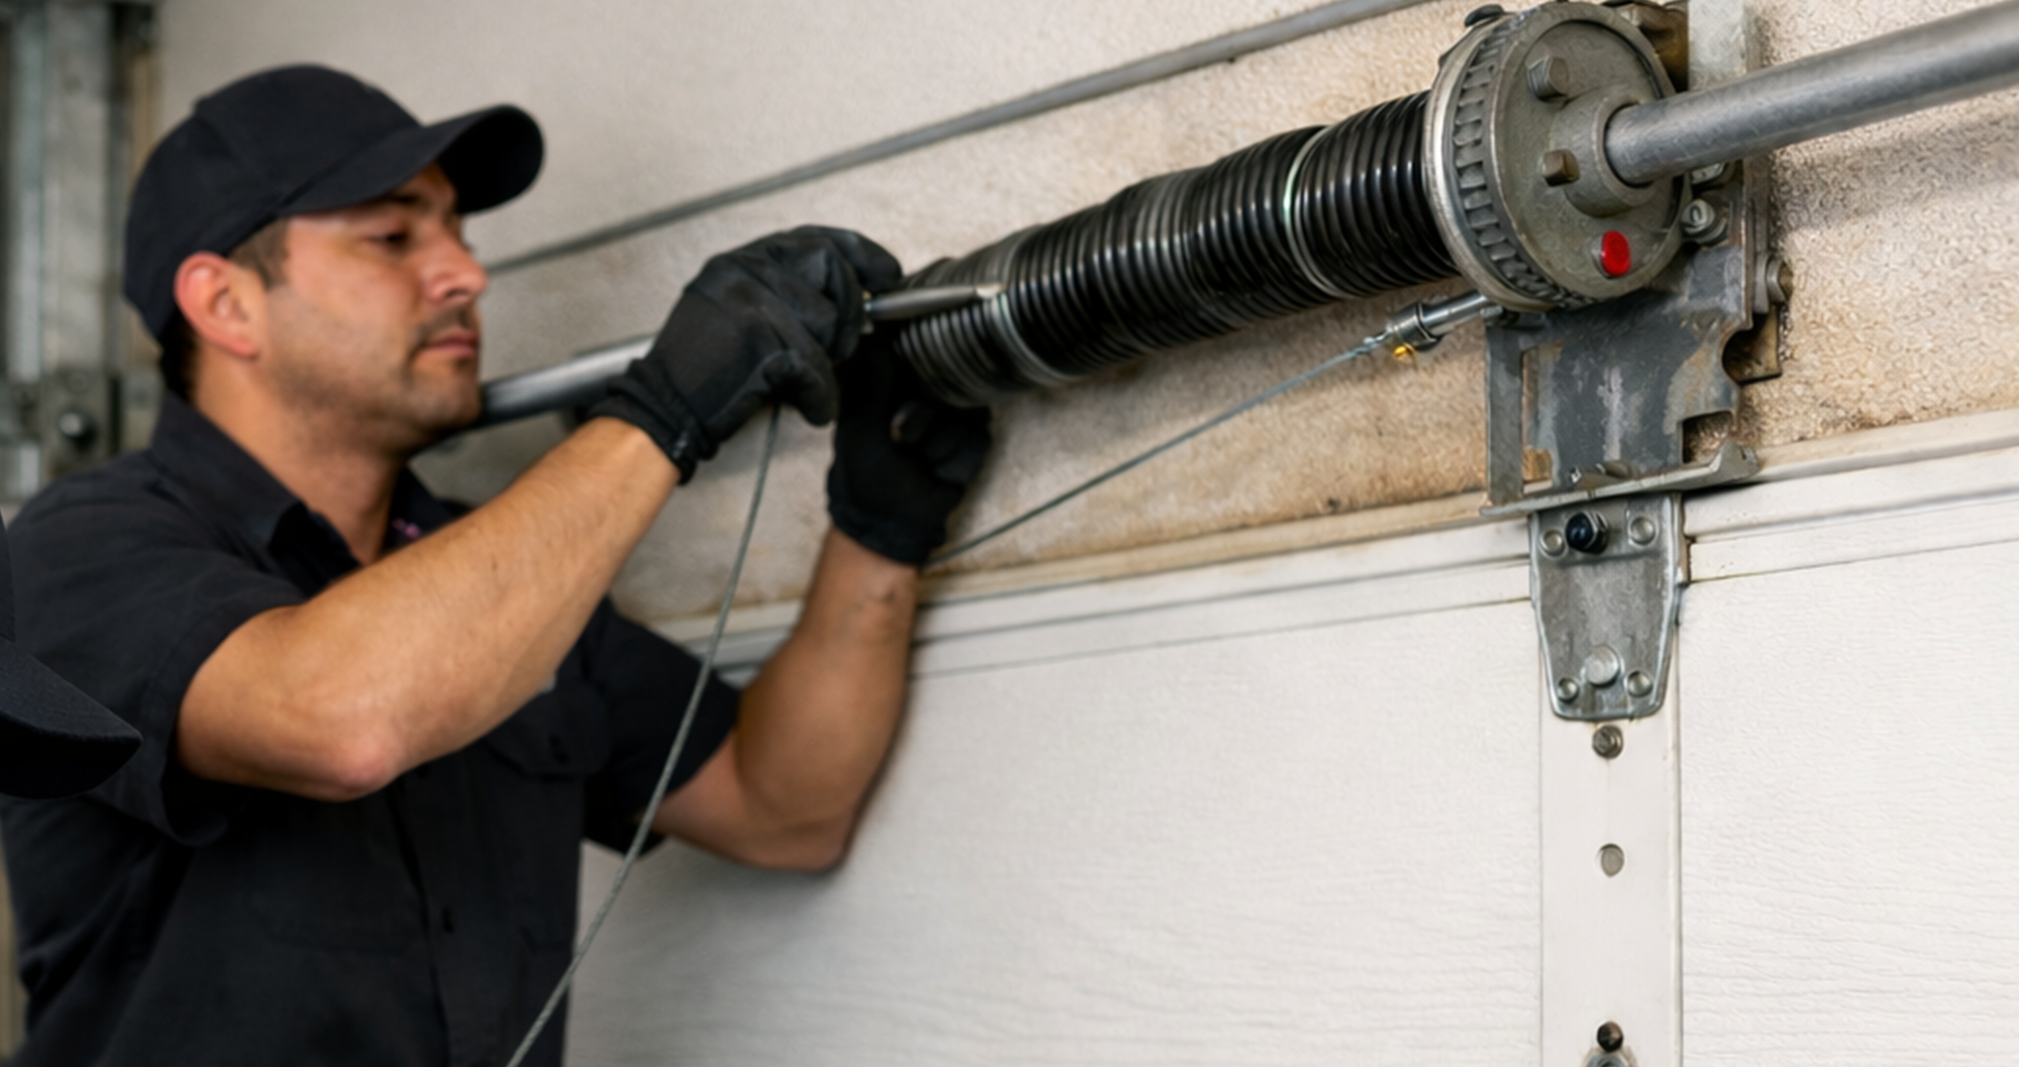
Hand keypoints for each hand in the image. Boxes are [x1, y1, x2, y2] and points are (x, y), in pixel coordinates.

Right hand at [591, 226, 902, 479]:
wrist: (666, 405)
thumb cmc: (706, 367)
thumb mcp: (740, 309)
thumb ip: (789, 292)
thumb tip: (857, 295)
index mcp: (743, 258)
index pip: (818, 237)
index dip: (862, 254)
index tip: (888, 274)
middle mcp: (744, 268)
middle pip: (831, 268)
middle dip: (851, 312)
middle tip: (844, 346)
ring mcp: (749, 299)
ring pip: (827, 323)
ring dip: (828, 364)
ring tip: (807, 381)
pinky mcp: (757, 339)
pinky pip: (814, 365)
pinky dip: (818, 395)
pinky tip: (808, 406)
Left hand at [826, 333, 991, 563]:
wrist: (890, 521)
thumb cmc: (865, 476)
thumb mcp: (858, 429)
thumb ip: (870, 387)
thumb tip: (875, 344)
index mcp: (896, 388)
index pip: (917, 357)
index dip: (912, 371)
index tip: (899, 392)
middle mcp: (929, 397)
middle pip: (947, 380)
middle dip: (920, 415)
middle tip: (900, 439)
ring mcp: (954, 419)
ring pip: (965, 410)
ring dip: (938, 441)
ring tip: (920, 459)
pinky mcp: (974, 444)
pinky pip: (978, 438)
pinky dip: (954, 460)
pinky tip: (937, 472)